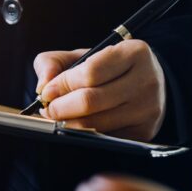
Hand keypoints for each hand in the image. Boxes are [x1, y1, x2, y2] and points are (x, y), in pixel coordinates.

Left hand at [34, 40, 166, 140]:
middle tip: (48, 110)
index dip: (62, 84)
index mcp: (134, 52)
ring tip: (59, 118)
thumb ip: (54, 62)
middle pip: (91, 101)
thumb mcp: (84, 55)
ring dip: (69, 124)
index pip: (90, 72)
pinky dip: (86, 134)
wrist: (148, 84)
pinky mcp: (145, 131)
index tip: (47, 92)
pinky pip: (105, 138)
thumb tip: (43, 86)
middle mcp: (146, 80)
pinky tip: (79, 126)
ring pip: (96, 124)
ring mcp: (148, 109)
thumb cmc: (110, 68)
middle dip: (61, 108)